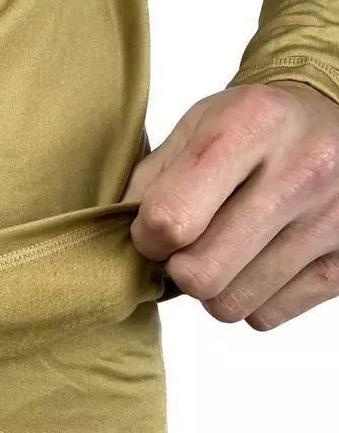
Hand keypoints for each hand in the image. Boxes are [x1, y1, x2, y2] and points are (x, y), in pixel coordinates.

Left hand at [123, 80, 338, 329]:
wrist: (333, 116)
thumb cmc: (253, 128)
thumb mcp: (196, 128)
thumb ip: (148, 184)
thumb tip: (116, 249)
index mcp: (252, 125)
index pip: (170, 221)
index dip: (147, 237)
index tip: (155, 228)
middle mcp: (302, 169)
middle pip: (200, 275)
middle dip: (180, 269)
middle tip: (191, 244)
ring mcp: (333, 217)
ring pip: (231, 304)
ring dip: (215, 287)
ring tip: (228, 249)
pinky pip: (266, 316)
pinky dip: (252, 298)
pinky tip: (261, 259)